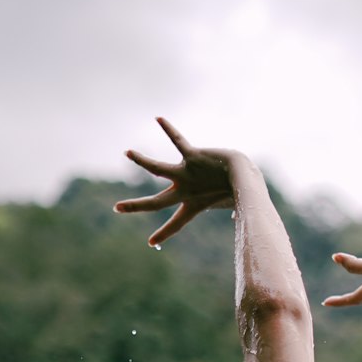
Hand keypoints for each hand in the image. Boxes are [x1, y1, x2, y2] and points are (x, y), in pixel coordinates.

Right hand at [114, 118, 242, 246]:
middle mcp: (185, 190)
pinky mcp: (191, 156)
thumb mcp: (232, 202)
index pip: (175, 223)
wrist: (245, 175)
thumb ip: (233, 209)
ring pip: (157, 168)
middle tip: (116, 208)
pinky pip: (177, 140)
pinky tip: (158, 118)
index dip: (163, 234)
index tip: (151, 242)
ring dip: (142, 160)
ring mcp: (185, 173)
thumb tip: (240, 216)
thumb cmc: (241, 190)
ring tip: (128, 152)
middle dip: (135, 206)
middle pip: (155, 202)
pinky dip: (168, 129)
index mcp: (193, 204)